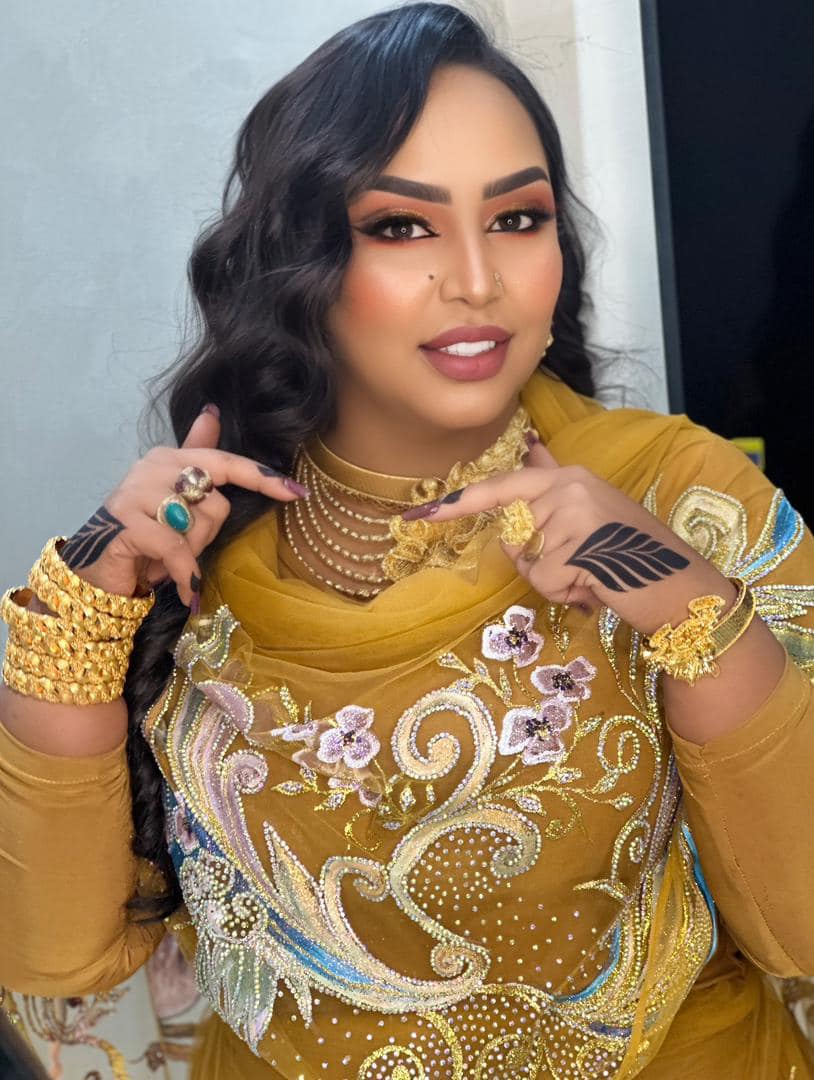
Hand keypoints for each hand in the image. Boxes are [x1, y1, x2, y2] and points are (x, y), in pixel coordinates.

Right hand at [58, 405, 308, 608]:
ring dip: (190, 555)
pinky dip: (185, 573)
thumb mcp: (177, 503)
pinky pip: (176, 547)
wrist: (97, 573)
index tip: (296, 492)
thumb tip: (212, 412)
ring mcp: (135, 492)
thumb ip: (197, 460)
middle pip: (216, 501)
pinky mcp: (125, 522)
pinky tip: (186, 590)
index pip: (224, 462)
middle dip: (208, 536)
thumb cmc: (145, 539)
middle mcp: (152, 467)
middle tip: (185, 551)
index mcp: (169, 458)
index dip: (262, 477)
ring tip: (169, 564)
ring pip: (196, 524)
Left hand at [402, 437, 733, 633]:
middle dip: (539, 562)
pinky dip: (566, 593)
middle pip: (513, 535)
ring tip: (594, 575)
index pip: (502, 487)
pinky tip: (597, 587)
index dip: (458, 503)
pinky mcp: (579, 545)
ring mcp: (575, 512)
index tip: (418, 514)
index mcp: (568, 477)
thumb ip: (556, 486)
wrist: (682, 587)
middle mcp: (569, 486)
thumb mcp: (592, 513)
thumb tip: (531, 446)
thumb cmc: (633, 558)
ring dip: (555, 580)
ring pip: (527, 562)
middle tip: (583, 566)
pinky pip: (543, 580)